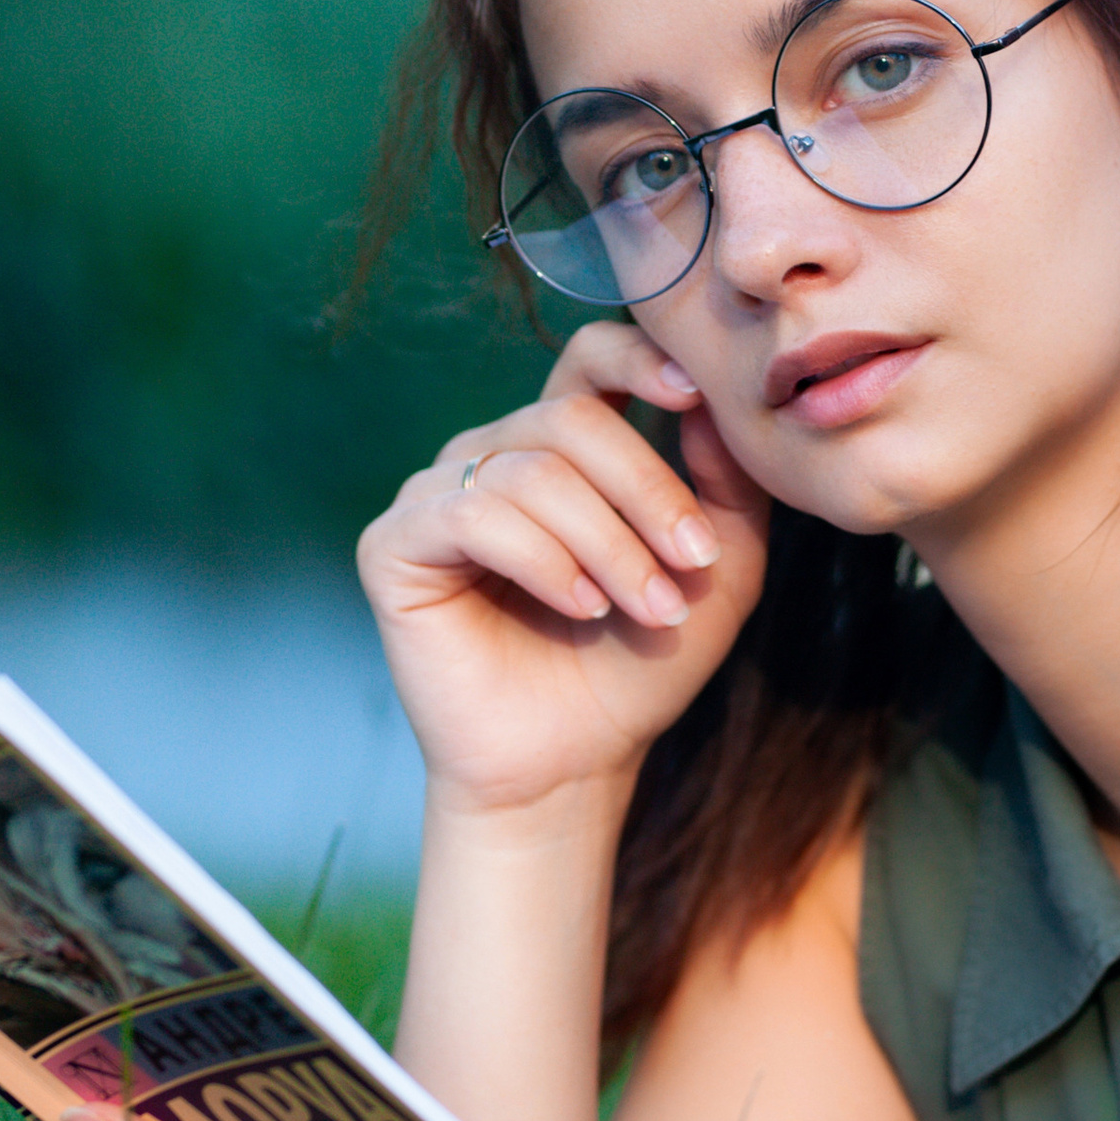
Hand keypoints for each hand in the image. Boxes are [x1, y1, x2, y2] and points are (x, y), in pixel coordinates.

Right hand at [358, 322, 770, 821]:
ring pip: (533, 471)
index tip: (693, 393)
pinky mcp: (395, 543)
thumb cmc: (639, 663)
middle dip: (646, 491)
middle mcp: (494, 455)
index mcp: (563, 445)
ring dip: (608, 543)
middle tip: (689, 564)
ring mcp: (439, 494)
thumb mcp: (715, 567)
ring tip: (646, 607)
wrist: (573, 763)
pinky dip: (542, 560)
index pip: (588, 359)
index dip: (636, 358)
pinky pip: (475, 515)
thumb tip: (711, 398)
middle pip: (573, 420)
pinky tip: (580, 607)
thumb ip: (723, 481)